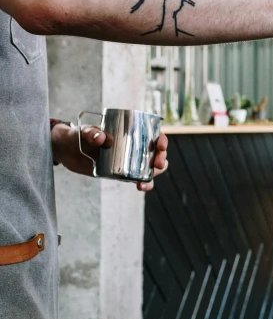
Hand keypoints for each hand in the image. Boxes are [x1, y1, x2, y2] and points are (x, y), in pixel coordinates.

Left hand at [51, 124, 168, 191]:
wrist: (65, 151)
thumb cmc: (76, 135)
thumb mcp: (83, 131)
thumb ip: (91, 133)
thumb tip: (102, 138)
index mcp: (129, 131)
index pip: (152, 133)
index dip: (161, 139)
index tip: (160, 145)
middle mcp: (133, 145)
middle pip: (155, 152)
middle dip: (161, 159)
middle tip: (156, 164)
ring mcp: (128, 160)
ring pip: (149, 167)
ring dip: (153, 175)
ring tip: (146, 182)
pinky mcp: (121, 172)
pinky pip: (137, 178)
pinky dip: (143, 183)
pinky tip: (141, 187)